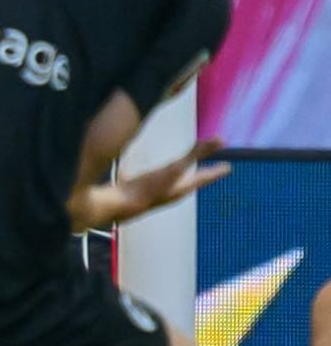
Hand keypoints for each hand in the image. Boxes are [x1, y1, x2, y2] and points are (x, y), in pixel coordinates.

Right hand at [111, 138, 231, 214]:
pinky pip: (142, 181)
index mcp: (182, 188)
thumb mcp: (176, 168)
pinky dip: (142, 173)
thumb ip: (197, 152)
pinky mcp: (135, 191)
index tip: (227, 168)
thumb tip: (221, 139)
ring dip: (173, 176)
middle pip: (189, 183)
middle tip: (208, 172)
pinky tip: (130, 168)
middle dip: (198, 176)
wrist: (118, 206)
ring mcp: (152, 194)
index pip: (204, 178)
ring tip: (175, 171)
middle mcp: (170, 193)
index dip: (216, 171)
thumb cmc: (149, 188)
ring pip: (168, 183)